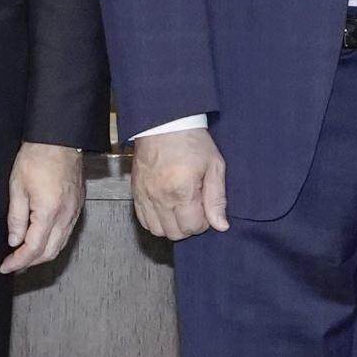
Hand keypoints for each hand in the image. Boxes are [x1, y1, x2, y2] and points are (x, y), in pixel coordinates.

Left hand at [3, 142, 84, 273]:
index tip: (5, 266)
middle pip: (49, 252)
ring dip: (42, 254)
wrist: (59, 139)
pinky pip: (66, 232)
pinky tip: (41, 239)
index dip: (18, 261)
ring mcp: (75, 211)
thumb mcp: (17, 187)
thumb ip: (16, 218)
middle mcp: (66, 216)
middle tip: (13, 264)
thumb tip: (14, 241)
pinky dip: (53, 242)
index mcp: (49, 212)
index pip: (33, 249)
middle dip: (30, 262)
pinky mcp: (78, 206)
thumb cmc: (37, 158)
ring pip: (60, 245)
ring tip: (25, 256)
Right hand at [131, 125, 228, 240]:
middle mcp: (161, 197)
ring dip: (171, 226)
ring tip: (180, 210)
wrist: (164, 123)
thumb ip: (217, 198)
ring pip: (157, 230)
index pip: (193, 227)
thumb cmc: (191, 141)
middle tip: (195, 210)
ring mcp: (145, 196)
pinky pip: (143, 220)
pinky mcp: (136, 192)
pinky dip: (155, 221)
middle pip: (175, 233)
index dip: (204, 223)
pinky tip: (166, 209)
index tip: (206, 209)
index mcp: (182, 191)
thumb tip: (221, 225)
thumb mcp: (214, 166)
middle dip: (188, 227)